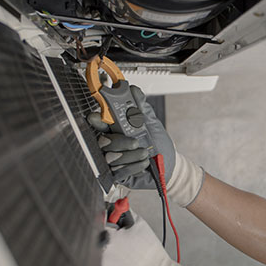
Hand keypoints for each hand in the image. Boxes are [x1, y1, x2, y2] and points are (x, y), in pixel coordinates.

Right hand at [87, 85, 203, 206]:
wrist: (169, 167)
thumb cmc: (159, 146)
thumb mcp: (153, 124)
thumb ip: (142, 108)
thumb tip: (134, 91)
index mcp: (117, 128)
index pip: (99, 122)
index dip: (96, 119)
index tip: (98, 117)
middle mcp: (112, 143)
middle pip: (103, 141)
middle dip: (121, 141)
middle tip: (136, 142)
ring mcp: (113, 159)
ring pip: (110, 157)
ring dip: (131, 155)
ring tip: (145, 153)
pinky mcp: (116, 174)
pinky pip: (117, 171)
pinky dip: (133, 167)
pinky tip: (142, 164)